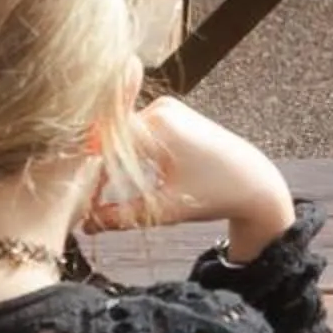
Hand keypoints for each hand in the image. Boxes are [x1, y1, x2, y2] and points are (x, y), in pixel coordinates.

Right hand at [84, 96, 296, 258]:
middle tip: (86, 200)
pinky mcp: (170, 114)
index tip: (78, 197)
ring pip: (121, 135)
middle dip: (96, 169)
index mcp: (159, 126)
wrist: (254, 182)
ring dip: (110, 161)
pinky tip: (119, 177)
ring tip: (100, 192)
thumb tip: (85, 224)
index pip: (103, 144)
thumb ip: (122, 216)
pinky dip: (126, 154)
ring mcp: (166, 108)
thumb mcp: (167, 209)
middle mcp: (160, 109)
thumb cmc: (217, 194)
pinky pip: (135, 131)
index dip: (87, 171)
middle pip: (110, 137)